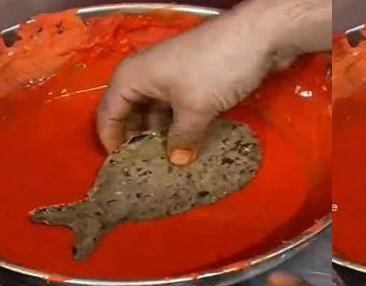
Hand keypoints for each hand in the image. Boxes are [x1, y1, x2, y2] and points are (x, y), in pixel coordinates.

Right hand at [97, 1, 301, 164]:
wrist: (257, 37)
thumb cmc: (215, 68)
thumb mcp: (195, 108)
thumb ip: (182, 137)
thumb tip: (176, 161)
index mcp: (132, 77)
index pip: (108, 113)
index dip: (112, 140)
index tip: (120, 167)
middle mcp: (146, 75)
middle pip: (132, 113)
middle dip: (139, 139)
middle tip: (147, 169)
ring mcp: (172, 77)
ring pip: (158, 112)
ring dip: (163, 134)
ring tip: (169, 163)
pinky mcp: (194, 80)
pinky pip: (179, 108)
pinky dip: (181, 125)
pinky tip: (189, 145)